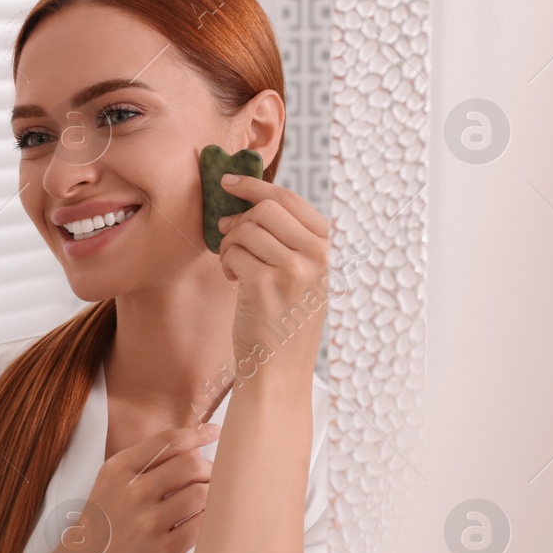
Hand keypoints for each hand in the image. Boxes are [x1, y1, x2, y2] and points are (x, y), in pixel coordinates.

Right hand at [31, 423, 219, 552]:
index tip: (215, 431)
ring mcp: (147, 523)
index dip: (198, 433)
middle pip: (191, 464)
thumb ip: (141, 469)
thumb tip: (192, 452)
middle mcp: (131, 492)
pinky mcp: (162, 552)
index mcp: (117, 471)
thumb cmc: (98, 532)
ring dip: (214, 496)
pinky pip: (201, 526)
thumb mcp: (107, 488)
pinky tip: (205, 522)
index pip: (168, 441)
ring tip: (210, 503)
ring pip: (201, 494)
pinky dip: (210, 521)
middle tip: (213, 478)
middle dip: (210, 469)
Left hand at [214, 174, 327, 383]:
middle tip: (227, 235)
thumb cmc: (283, 322)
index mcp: (325, 249)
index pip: (290, 199)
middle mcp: (315, 256)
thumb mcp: (301, 277)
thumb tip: (248, 206)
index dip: (255, 186)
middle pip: (266, 209)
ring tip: (234, 266)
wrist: (279, 369)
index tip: (229, 182)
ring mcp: (293, 270)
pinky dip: (227, 262)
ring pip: (247, 229)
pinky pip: (235, 252)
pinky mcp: (266, 285)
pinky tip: (233, 280)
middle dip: (238, 219)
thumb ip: (288, 242)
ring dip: (230, 244)